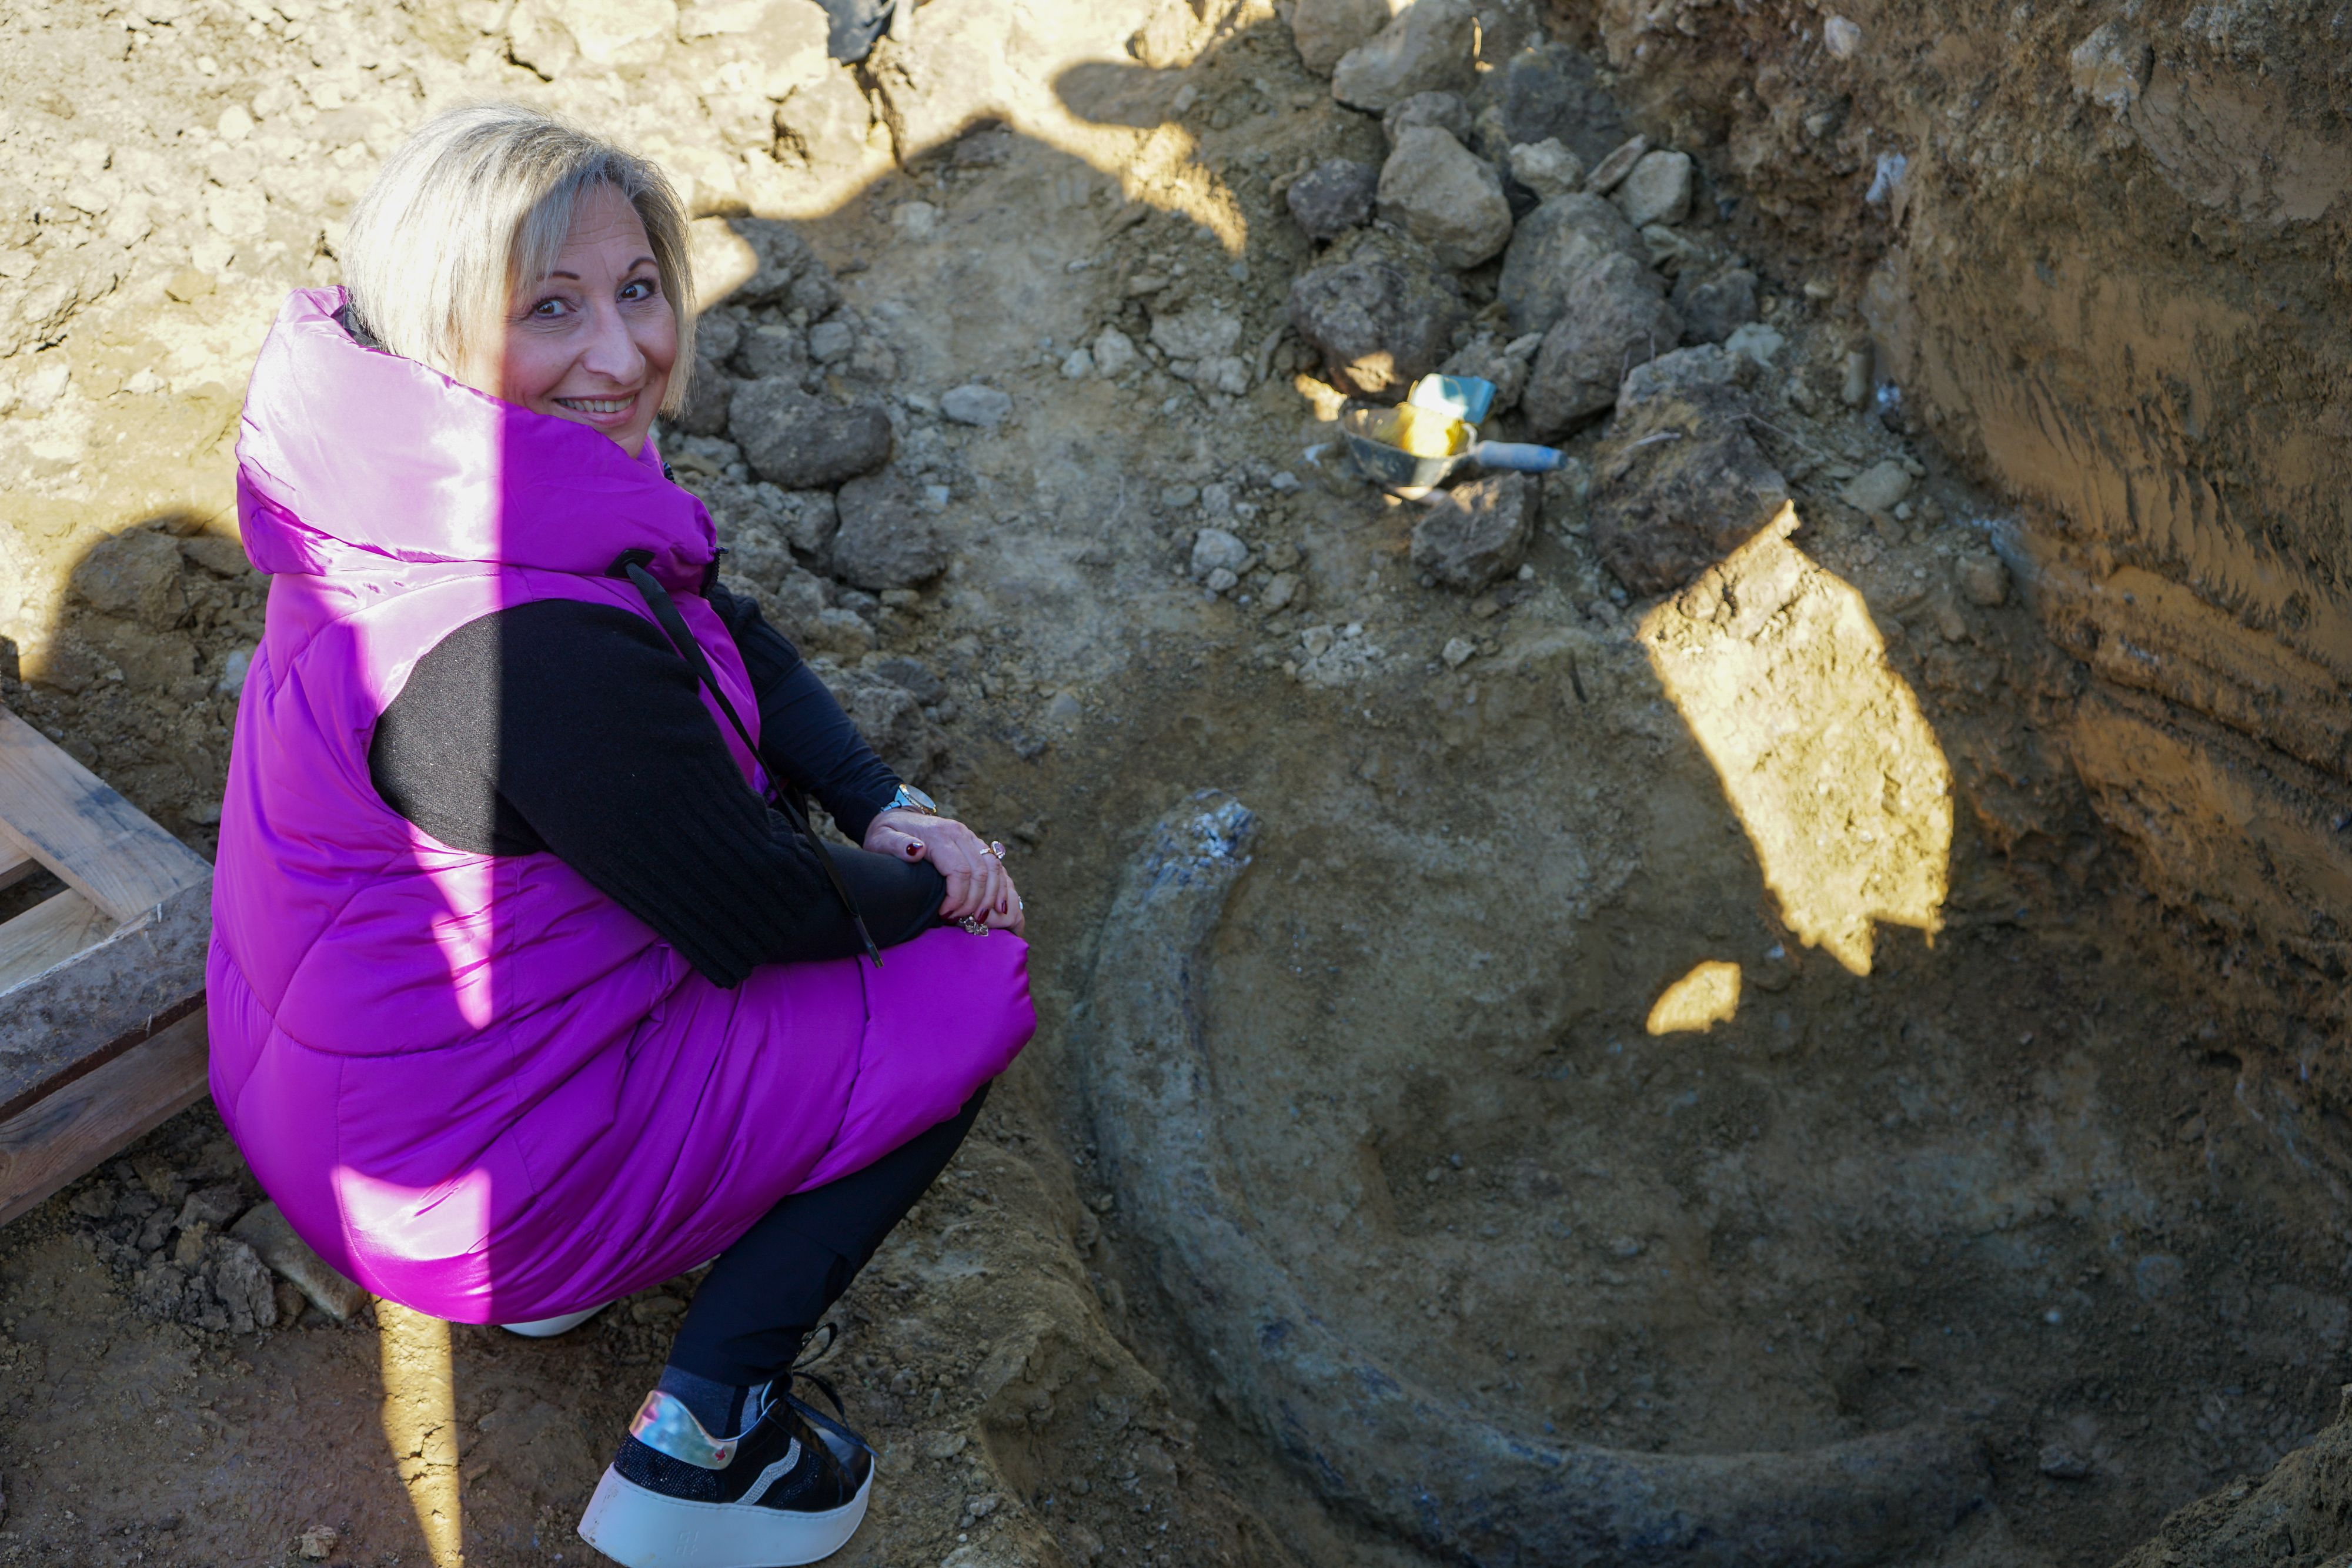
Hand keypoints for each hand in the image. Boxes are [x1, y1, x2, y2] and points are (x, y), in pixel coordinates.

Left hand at [864, 809, 1025, 936]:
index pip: (960, 871)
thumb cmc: (887, 833)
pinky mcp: (975, 843)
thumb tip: (917, 851)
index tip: (944, 914)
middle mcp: (960, 834)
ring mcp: (970, 837)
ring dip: (991, 897)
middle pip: (981, 873)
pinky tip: (997, 906)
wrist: (898, 817)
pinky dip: (1000, 887)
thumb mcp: (882, 839)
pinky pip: (996, 865)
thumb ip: (896, 845)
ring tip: (979, 918)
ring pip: (994, 868)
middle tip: (959, 920)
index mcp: (940, 836)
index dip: (957, 898)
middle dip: (973, 903)